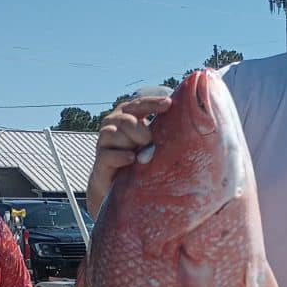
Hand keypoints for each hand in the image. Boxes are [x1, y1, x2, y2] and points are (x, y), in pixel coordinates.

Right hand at [88, 92, 171, 213]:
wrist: (117, 182)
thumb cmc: (140, 157)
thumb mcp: (151, 141)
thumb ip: (161, 130)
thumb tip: (186, 123)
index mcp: (127, 114)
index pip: (139, 104)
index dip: (152, 103)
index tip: (169, 103)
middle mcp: (113, 122)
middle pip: (127, 121)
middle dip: (141, 132)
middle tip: (150, 142)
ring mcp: (104, 140)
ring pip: (115, 134)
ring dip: (131, 144)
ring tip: (141, 155)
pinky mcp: (100, 158)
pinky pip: (109, 154)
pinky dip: (121, 156)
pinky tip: (132, 159)